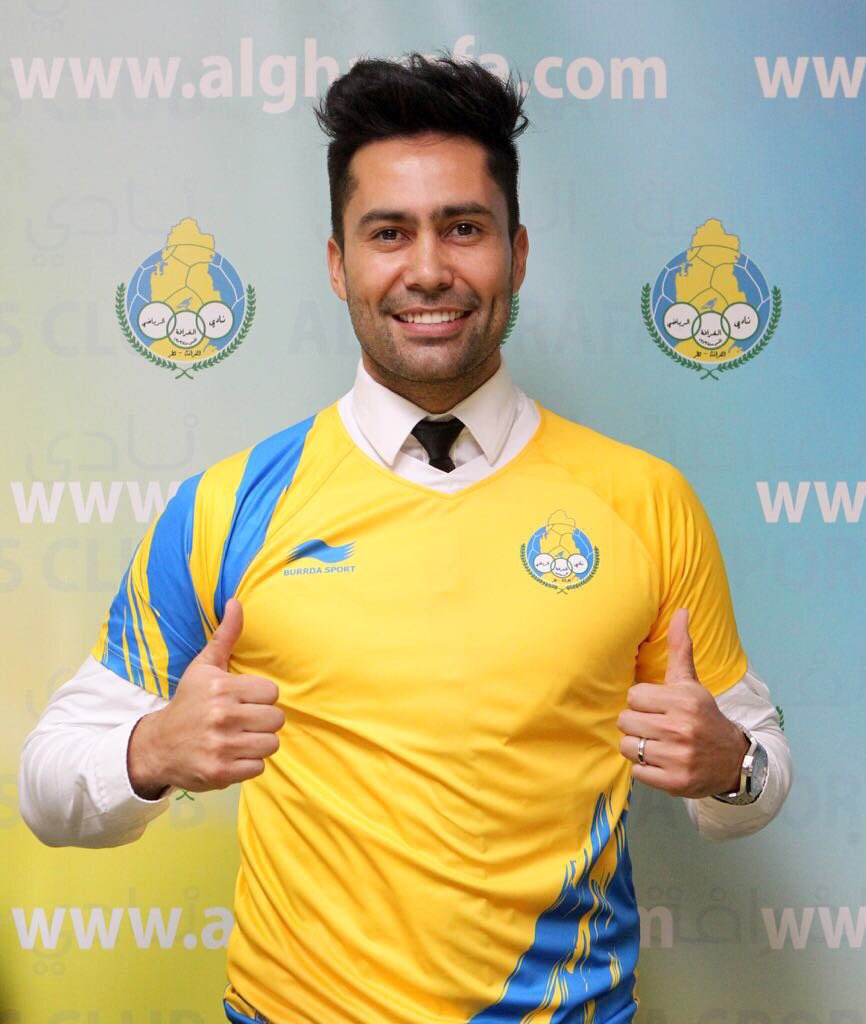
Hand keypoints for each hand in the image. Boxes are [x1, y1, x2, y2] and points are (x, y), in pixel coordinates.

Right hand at [127, 598, 284, 798]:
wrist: (157, 746)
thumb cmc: (188, 703)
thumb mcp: (203, 667)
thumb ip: (225, 636)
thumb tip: (236, 602)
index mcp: (221, 688)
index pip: (272, 693)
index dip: (260, 698)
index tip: (243, 700)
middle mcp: (222, 716)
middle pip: (276, 719)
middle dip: (262, 721)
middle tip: (242, 721)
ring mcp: (222, 746)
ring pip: (271, 744)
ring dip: (258, 743)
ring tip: (239, 737)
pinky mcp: (221, 772)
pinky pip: (259, 767)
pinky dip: (249, 764)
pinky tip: (232, 754)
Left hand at [617, 608, 748, 797]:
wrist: (733, 760)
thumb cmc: (702, 716)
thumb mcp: (691, 683)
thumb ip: (680, 647)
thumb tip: (681, 610)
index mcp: (684, 700)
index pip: (633, 696)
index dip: (642, 702)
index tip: (658, 708)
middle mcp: (682, 728)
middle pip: (626, 721)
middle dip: (637, 724)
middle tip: (656, 727)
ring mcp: (679, 757)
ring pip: (628, 746)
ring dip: (639, 747)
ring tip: (657, 745)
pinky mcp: (675, 782)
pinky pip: (637, 771)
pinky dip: (645, 769)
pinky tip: (662, 763)